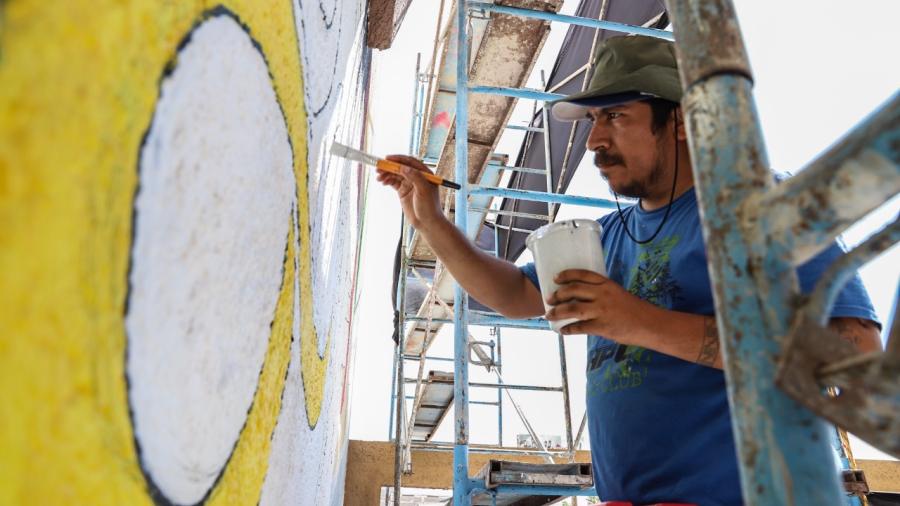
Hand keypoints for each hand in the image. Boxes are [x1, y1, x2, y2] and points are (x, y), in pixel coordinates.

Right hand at [375, 154, 443, 229]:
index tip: (387, 159)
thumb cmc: (429, 207)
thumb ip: (415, 177)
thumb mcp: (423, 191)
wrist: (427, 223)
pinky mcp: (403, 191)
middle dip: (389, 167)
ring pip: (396, 175)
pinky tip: (382, 182)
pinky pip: (394, 182)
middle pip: (401, 167)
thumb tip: (404, 167)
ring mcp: (409, 184)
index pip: (410, 162)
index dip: (398, 159)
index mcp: (424, 173)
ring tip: (378, 177)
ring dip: (386, 174)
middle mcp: (417, 176)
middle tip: (378, 168)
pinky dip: (387, 180)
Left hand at [545, 269, 659, 340]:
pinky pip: (580, 327)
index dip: (567, 275)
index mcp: (607, 284)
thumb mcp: (618, 293)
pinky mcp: (602, 327)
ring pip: (573, 308)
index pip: (583, 274)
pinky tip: (562, 330)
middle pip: (573, 290)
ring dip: (558, 312)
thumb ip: (601, 293)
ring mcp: (602, 311)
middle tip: (550, 299)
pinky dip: (569, 329)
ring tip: (549, 315)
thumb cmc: (634, 309)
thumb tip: (581, 297)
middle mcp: (603, 294)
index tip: (556, 278)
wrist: (650, 325)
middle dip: (558, 294)